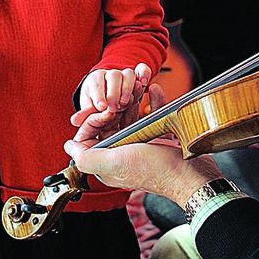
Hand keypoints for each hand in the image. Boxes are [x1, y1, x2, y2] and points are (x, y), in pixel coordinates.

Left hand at [66, 81, 220, 203]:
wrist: (191, 174)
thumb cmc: (154, 170)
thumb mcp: (114, 164)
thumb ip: (86, 157)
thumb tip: (68, 147)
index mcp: (107, 159)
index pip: (91, 134)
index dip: (96, 118)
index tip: (108, 111)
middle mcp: (122, 151)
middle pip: (112, 121)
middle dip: (117, 102)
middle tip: (125, 95)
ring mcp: (141, 143)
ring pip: (132, 114)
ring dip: (135, 97)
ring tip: (140, 84)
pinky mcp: (159, 136)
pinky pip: (152, 114)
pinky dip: (153, 101)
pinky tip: (154, 90)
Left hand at [75, 63, 151, 116]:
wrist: (108, 96)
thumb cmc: (97, 103)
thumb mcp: (90, 108)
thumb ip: (85, 114)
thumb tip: (74, 121)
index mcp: (95, 79)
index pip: (96, 83)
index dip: (99, 94)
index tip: (101, 106)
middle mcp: (110, 74)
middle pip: (113, 76)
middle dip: (114, 92)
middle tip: (114, 108)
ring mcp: (125, 75)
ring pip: (128, 74)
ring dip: (128, 88)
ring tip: (125, 103)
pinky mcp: (138, 77)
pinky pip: (142, 70)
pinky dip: (144, 73)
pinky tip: (144, 83)